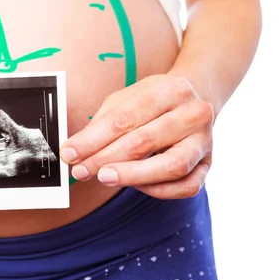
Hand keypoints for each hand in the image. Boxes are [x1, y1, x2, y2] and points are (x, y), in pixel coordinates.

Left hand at [61, 75, 213, 198]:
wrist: (198, 99)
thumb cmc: (155, 101)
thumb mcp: (127, 98)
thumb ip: (102, 123)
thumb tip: (75, 151)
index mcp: (171, 89)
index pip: (126, 117)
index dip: (93, 138)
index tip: (69, 153)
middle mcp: (194, 113)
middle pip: (145, 140)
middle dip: (106, 158)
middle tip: (81, 170)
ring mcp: (205, 141)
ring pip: (171, 166)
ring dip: (132, 176)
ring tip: (104, 177)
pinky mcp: (208, 165)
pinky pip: (186, 186)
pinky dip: (158, 190)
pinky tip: (135, 185)